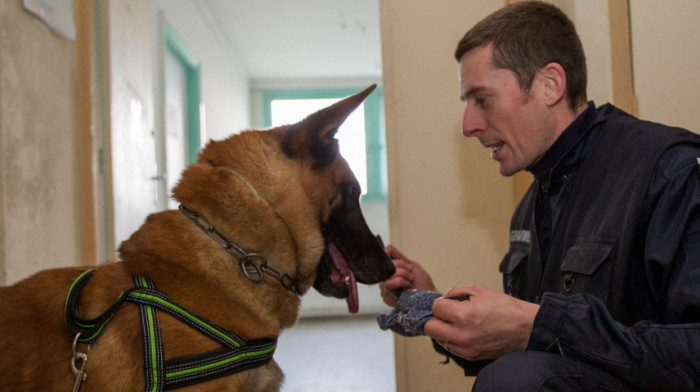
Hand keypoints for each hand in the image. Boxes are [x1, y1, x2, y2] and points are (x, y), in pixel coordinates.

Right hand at [379, 245, 436, 305]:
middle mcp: (385, 280)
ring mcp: (384, 289)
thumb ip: (397, 255)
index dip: (394, 259)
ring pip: (387, 273)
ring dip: (403, 275)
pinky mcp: (386, 297)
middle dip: (402, 267)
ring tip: (410, 281)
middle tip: (410, 275)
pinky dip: (400, 281)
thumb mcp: (410, 264)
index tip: (406, 265)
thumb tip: (385, 249)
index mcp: (389, 272)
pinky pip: (388, 283)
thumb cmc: (422, 282)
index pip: (383, 258)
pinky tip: (407, 286)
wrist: (429, 295)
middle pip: (386, 264)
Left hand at [424, 284, 538, 360]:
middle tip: (447, 314)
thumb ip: (456, 292)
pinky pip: (451, 348)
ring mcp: (466, 348)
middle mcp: (461, 334)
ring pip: (438, 339)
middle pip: (430, 328)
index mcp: (464, 315)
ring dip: (444, 330)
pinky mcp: (471, 356)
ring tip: (458, 323)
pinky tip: (465, 332)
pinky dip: (453, 339)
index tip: (448, 303)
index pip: (435, 308)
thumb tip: (443, 298)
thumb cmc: (506, 308)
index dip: (441, 303)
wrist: (526, 328)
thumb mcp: (479, 290)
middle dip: (436, 318)